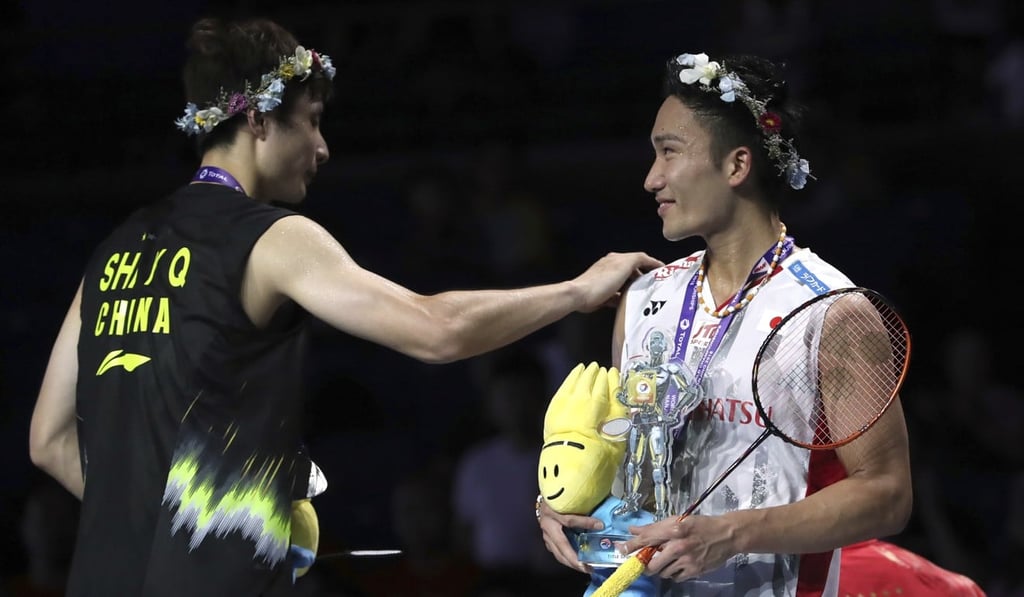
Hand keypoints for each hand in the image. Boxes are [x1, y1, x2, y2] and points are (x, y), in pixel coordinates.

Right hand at [537, 497, 600, 573]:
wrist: (545, 497)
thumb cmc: (559, 496)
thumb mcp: (569, 496)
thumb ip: (584, 501)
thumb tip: (605, 503)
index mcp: (552, 510)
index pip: (569, 519)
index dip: (585, 522)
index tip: (600, 525)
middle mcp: (547, 524)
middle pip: (561, 544)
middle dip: (574, 557)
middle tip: (588, 565)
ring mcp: (546, 534)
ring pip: (558, 553)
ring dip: (572, 563)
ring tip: (585, 568)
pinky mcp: (547, 540)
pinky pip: (557, 553)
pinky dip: (568, 560)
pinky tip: (577, 563)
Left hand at [573, 252, 663, 312]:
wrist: (580, 296)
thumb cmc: (602, 281)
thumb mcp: (624, 265)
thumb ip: (637, 259)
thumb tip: (648, 260)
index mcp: (616, 259)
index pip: (639, 258)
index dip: (652, 263)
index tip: (663, 270)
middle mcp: (611, 267)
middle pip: (632, 271)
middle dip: (644, 277)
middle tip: (656, 285)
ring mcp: (606, 281)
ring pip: (625, 284)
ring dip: (634, 289)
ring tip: (645, 295)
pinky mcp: (602, 294)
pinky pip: (617, 296)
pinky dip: (624, 299)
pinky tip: (629, 305)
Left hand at [619, 514, 738, 582]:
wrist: (727, 535)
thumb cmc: (701, 525)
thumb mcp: (678, 520)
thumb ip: (655, 527)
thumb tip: (633, 530)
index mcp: (674, 529)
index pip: (647, 539)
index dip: (631, 545)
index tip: (621, 549)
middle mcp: (678, 546)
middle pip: (652, 563)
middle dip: (646, 564)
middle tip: (647, 561)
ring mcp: (686, 560)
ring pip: (662, 572)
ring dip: (661, 568)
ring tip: (668, 560)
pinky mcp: (694, 571)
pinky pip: (675, 577)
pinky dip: (674, 573)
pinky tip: (679, 564)